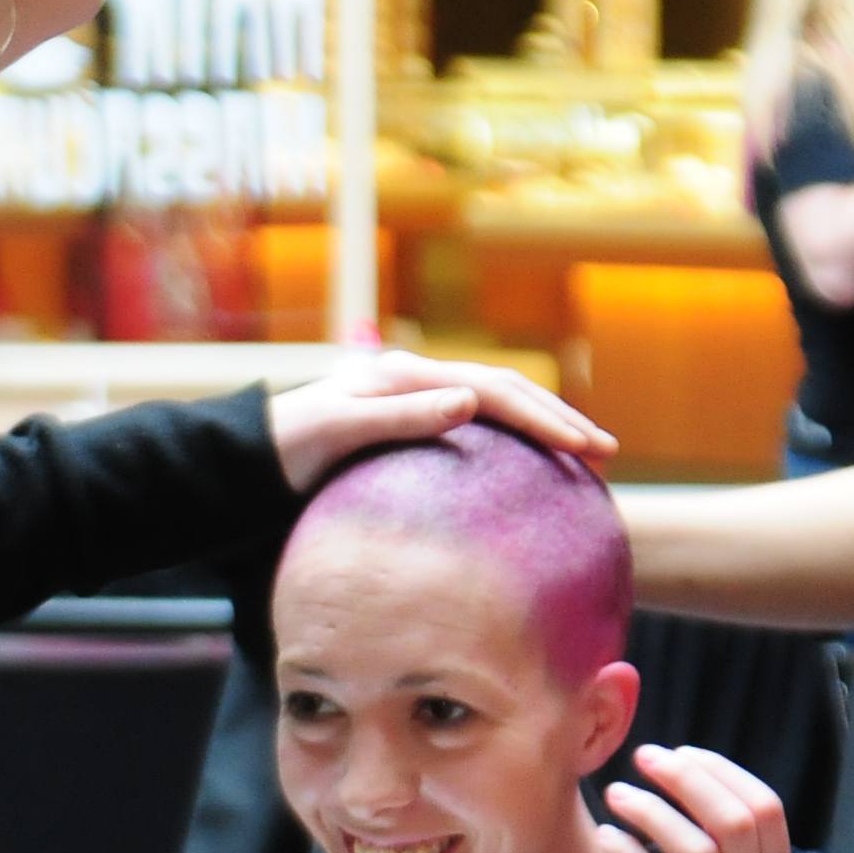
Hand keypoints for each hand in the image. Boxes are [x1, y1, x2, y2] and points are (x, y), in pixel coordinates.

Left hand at [269, 352, 614, 493]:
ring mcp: (413, 403)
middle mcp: (416, 381)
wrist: (247, 458)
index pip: (494, 391)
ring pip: (495, 409)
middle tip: (606, 453)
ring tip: (584, 459)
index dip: (544, 416)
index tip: (584, 446)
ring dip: (541, 430)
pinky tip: (530, 477)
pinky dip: (511, 447)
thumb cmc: (287, 448)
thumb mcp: (338, 430)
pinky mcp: (408, 428)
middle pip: (506, 393)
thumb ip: (401, 416)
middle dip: (559, 419)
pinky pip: (474, 433)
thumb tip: (471, 400)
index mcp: (406, 375)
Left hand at [595, 743, 793, 852]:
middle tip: (646, 757)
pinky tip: (608, 836)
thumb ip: (725, 850)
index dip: (723, 772)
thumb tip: (685, 775)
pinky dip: (629, 852)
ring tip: (619, 793)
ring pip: (696, 851)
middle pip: (734, 822)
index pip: (767, 809)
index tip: (682, 754)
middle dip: (687, 779)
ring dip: (652, 811)